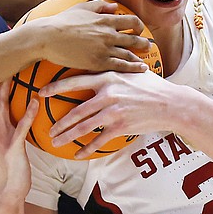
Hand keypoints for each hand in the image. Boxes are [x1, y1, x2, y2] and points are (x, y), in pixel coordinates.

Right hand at [0, 79, 38, 202]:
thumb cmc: (7, 165)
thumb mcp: (1, 140)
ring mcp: (1, 138)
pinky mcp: (13, 148)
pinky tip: (35, 102)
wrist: (5, 192)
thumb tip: (6, 107)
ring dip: (5, 90)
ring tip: (11, 71)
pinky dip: (28, 113)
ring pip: (1, 108)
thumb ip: (2, 122)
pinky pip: (21, 127)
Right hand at [37, 0, 151, 72]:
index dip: (138, 26)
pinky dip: (133, 68)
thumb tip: (114, 7)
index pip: (131, 22)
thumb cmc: (62, 22)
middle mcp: (108, 34)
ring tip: (145, 60)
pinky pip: (121, 66)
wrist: (48, 37)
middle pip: (134, 39)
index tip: (139, 30)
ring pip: (129, 54)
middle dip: (143, 43)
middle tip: (147, 46)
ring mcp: (105, 49)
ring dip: (139, 57)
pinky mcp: (99, 62)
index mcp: (105, 20)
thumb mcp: (82, 8)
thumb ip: (99, 6)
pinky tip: (141, 69)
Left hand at [39, 71, 180, 157]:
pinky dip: (87, 148)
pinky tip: (78, 154)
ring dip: (67, 136)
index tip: (42, 93)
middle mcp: (108, 94)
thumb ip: (115, 68)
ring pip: (84, 126)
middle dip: (59, 122)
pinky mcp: (121, 126)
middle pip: (76, 110)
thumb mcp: (132, 71)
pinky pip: (99, 140)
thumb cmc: (152, 86)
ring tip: (56, 142)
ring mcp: (114, 111)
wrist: (170, 103)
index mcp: (108, 77)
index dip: (56, 88)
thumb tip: (103, 59)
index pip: (76, 81)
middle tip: (48, 129)